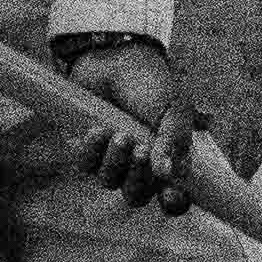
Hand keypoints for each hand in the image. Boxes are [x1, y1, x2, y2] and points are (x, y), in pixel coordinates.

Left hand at [49, 33, 188, 205]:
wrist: (115, 58)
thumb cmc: (150, 84)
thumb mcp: (174, 108)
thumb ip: (176, 140)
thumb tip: (167, 174)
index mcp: (166, 161)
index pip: (172, 197)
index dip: (173, 203)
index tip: (171, 194)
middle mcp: (138, 167)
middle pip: (137, 197)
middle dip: (139, 178)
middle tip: (142, 151)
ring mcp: (110, 160)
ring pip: (110, 182)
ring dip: (116, 161)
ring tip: (121, 134)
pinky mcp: (85, 150)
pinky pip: (86, 166)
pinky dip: (93, 150)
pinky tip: (99, 128)